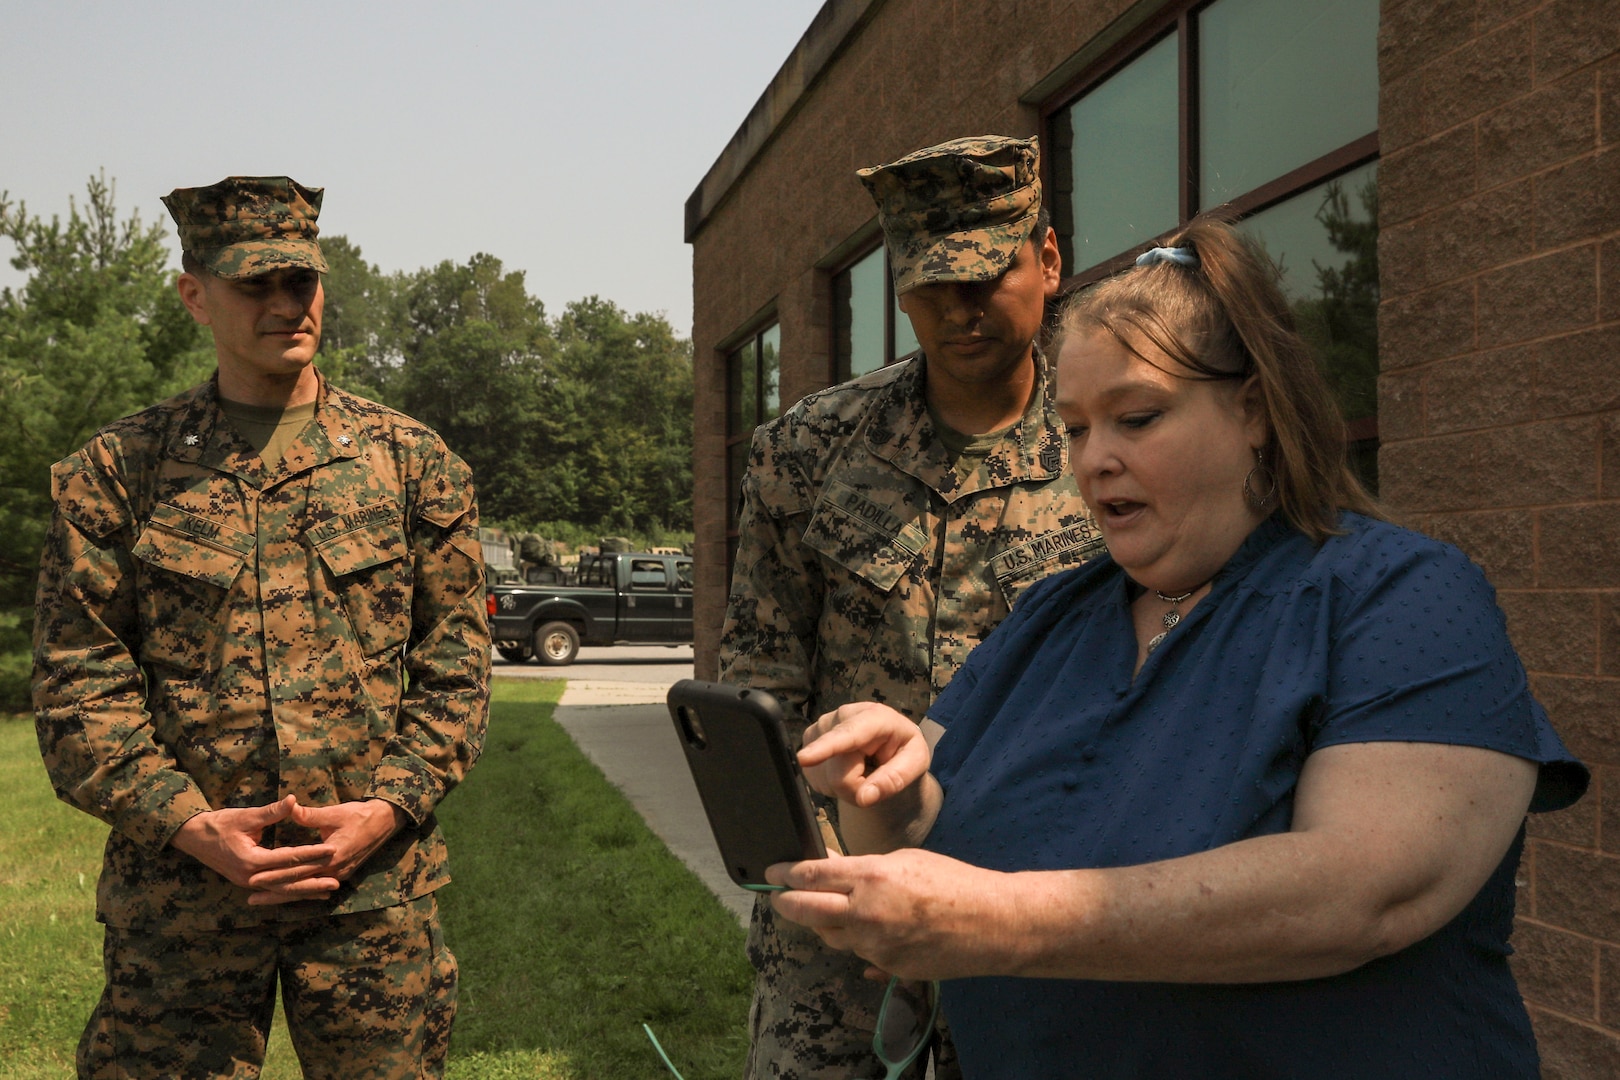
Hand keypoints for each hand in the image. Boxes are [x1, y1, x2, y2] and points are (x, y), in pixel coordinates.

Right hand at [170, 796, 336, 903]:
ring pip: (282, 890)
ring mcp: (248, 882)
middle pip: (287, 882)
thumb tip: (293, 800)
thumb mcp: (245, 816)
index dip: (312, 854)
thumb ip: (271, 811)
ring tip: (328, 891)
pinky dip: (292, 892)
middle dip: (313, 881)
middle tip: (336, 881)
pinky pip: (274, 890)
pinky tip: (309, 894)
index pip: (288, 858)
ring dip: (305, 892)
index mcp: (250, 860)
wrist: (193, 837)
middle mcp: (250, 876)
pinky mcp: (248, 882)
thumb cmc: (219, 824)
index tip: (332, 850)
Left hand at [243, 799, 405, 903]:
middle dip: (274, 893)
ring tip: (261, 901)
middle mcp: (335, 871)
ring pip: (306, 890)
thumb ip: (309, 815)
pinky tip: (287, 897)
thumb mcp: (334, 813)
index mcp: (331, 856)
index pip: (297, 869)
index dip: (274, 874)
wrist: (385, 821)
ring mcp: (340, 875)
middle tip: (250, 898)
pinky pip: (316, 888)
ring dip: (284, 896)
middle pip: (299, 886)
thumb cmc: (359, 814)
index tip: (253, 878)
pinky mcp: (342, 874)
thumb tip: (290, 807)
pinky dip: (300, 893)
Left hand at [766, 848, 1018, 981]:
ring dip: (822, 922)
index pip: (810, 875)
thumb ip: (862, 867)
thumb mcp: (904, 861)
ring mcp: (875, 945)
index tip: (771, 872)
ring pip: (829, 935)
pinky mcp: (887, 967)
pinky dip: (856, 940)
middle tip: (778, 896)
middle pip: (805, 909)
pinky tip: (866, 929)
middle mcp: (865, 913)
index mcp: (870, 877)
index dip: (784, 873)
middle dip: (785, 902)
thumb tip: (829, 866)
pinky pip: (858, 954)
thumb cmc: (953, 882)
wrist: (991, 923)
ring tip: (826, 910)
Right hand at [798, 702, 929, 806]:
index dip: (825, 747)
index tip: (804, 758)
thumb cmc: (904, 751)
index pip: (849, 735)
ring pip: (823, 776)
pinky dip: (830, 782)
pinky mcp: (809, 738)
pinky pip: (812, 775)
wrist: (887, 746)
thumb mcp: (915, 764)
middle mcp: (842, 715)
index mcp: (875, 716)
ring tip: (860, 771)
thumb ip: (893, 780)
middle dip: (854, 788)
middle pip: (837, 771)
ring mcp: (822, 726)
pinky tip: (845, 768)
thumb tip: (864, 797)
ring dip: (842, 786)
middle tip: (873, 782)